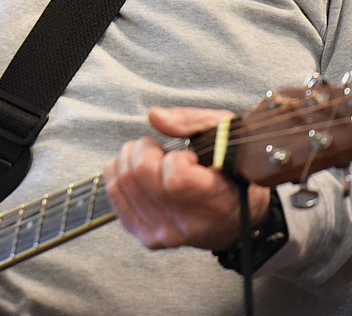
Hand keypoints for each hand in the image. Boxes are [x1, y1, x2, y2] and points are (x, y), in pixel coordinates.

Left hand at [103, 106, 270, 251]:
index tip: (190, 159)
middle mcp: (185, 224)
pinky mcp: (144, 235)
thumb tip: (154, 116)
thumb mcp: (226, 134)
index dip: (177, 157)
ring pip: (121, 180)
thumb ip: (191, 121)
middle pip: (140, 172)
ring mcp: (163, 234)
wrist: (238, 218)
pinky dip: (119, 172)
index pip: (175, 176)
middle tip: (163, 152)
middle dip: (147, 149)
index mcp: (215, 203)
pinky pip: (113, 193)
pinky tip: (139, 172)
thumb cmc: (233, 172)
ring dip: (131, 158)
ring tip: (152, 161)